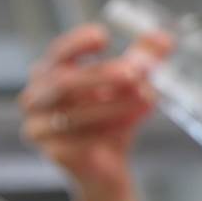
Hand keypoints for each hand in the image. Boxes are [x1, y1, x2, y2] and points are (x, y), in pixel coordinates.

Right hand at [18, 23, 172, 191]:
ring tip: (147, 98)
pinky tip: (129, 126)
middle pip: (64, 82)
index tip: (103, 36)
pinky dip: (109, 130)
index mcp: (50, 73)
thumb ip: (144, 59)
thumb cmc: (113, 117)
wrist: (109, 164)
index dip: (78, 44)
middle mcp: (37, 97)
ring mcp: (40, 126)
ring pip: (76, 113)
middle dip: (102, 75)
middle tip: (135, 72)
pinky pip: (82, 139)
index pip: (59, 52)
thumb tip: (164, 38)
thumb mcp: (132, 84)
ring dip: (115, 105)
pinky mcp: (54, 152)